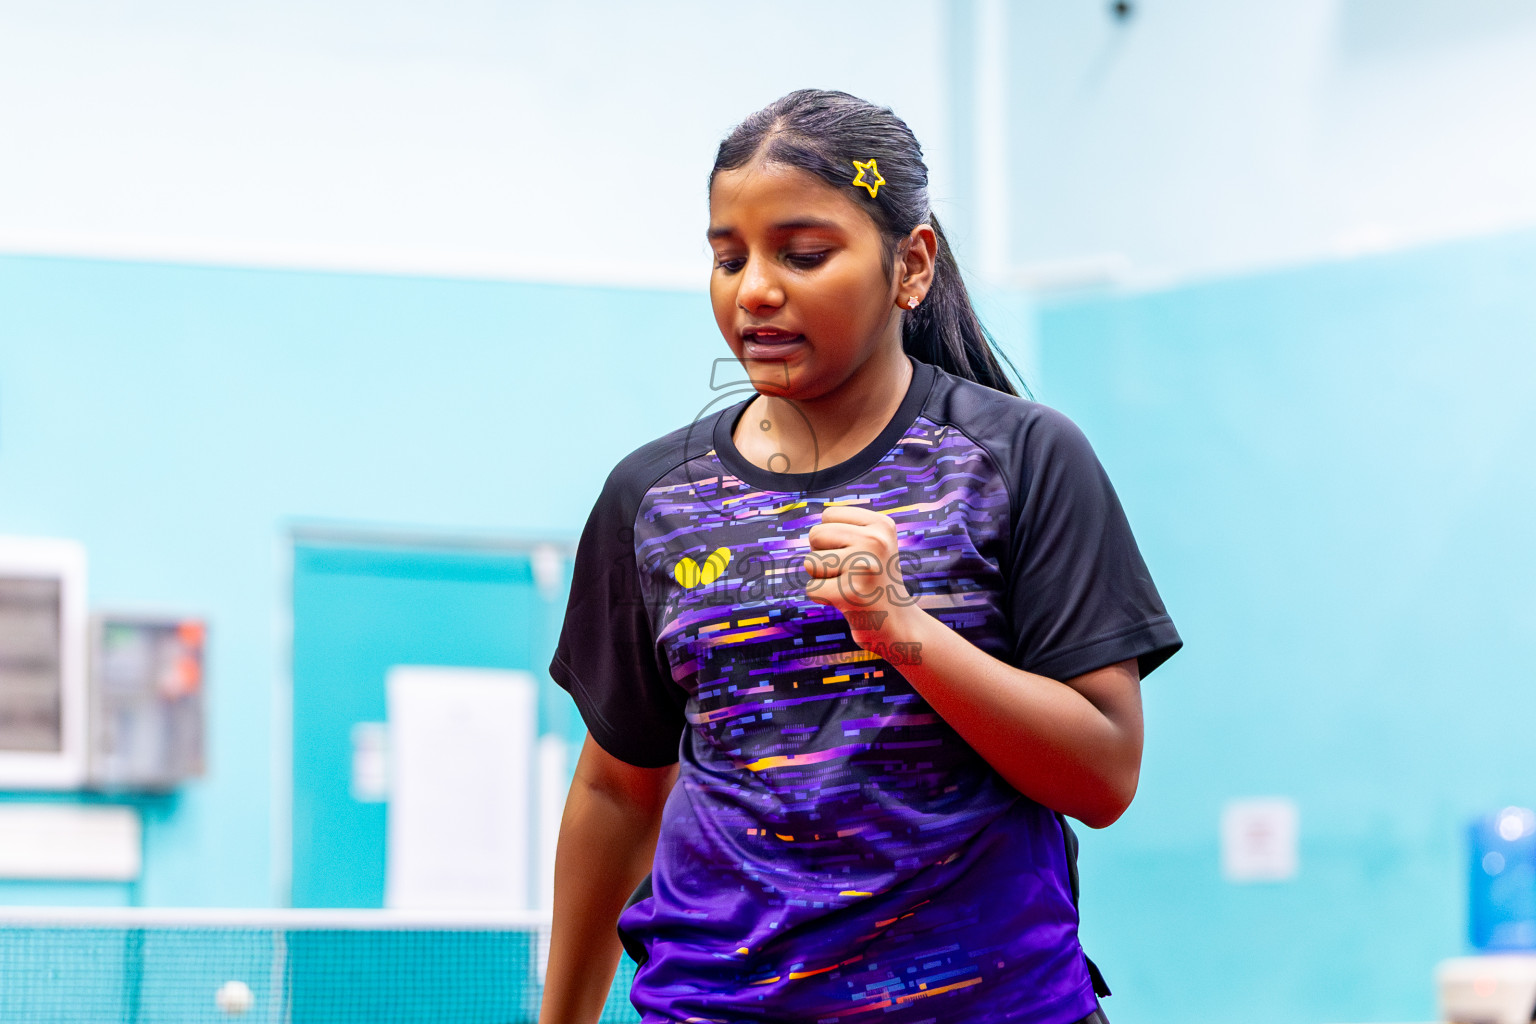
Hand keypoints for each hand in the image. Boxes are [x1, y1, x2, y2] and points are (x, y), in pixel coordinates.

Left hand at [803, 505, 917, 649]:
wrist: (897, 623)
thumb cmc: (873, 580)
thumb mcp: (870, 543)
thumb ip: (845, 527)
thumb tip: (819, 518)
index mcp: (882, 524)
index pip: (829, 515)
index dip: (832, 537)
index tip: (856, 555)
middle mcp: (876, 540)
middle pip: (816, 534)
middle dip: (824, 557)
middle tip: (851, 573)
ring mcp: (864, 565)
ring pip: (810, 562)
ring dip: (822, 577)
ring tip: (849, 585)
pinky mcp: (851, 592)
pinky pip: (812, 589)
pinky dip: (824, 598)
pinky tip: (847, 602)